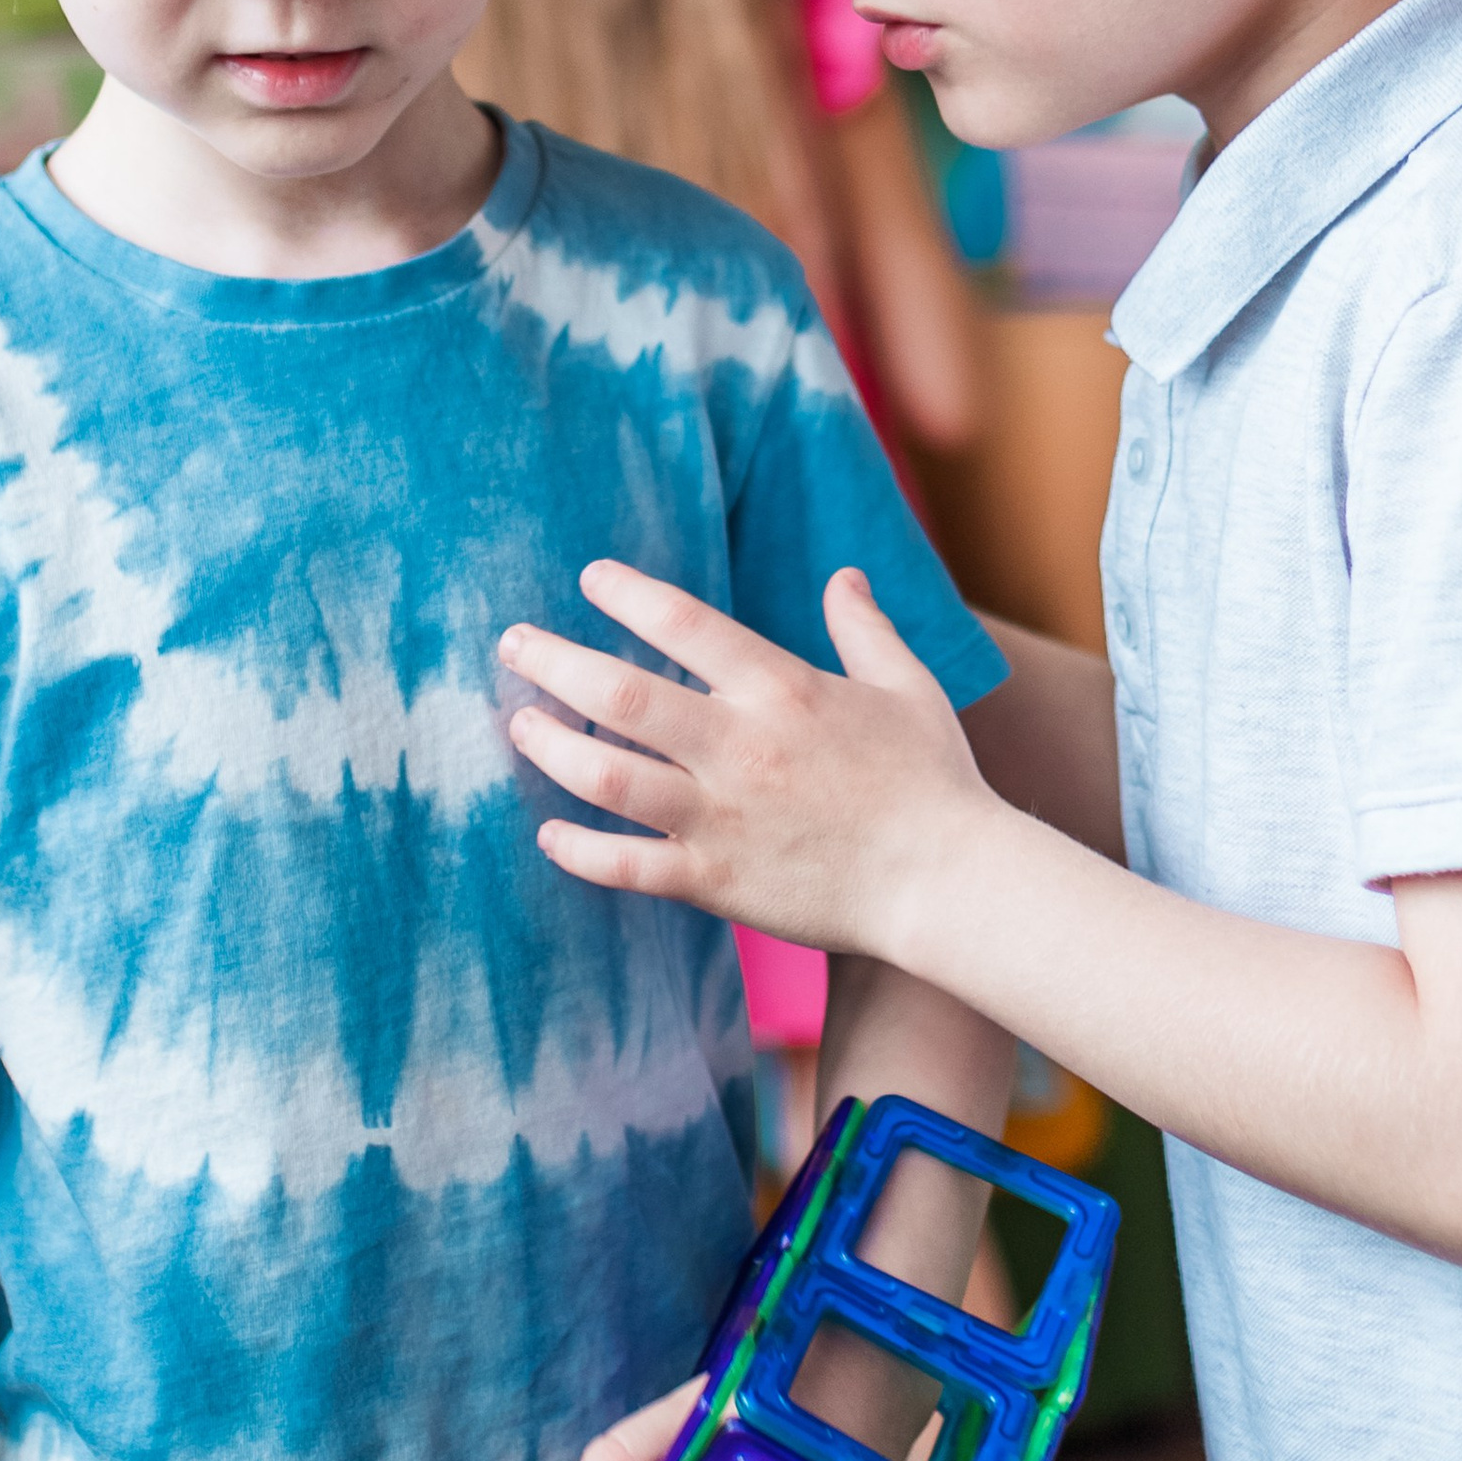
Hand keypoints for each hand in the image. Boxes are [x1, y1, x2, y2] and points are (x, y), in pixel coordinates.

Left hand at [501, 561, 989, 962]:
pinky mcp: (716, 882)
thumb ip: (865, 628)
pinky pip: (628, 866)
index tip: (591, 578)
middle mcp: (742, 747)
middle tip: (513, 645)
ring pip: (609, 778)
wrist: (948, 882)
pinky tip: (550, 832)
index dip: (629, 595)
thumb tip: (845, 577)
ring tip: (520, 726)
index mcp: (784, 690)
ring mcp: (722, 818)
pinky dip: (581, 851)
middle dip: (554, 663)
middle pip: (622, 695)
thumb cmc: (933, 781)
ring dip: (553, 748)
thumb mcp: (906, 686)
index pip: (685, 624)